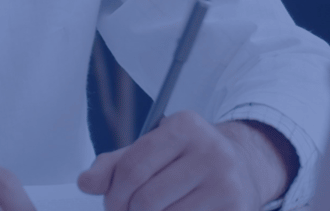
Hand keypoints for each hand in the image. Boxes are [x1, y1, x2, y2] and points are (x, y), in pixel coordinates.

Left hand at [77, 113, 293, 210]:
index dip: (113, 194)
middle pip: (146, 199)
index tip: (111, 204)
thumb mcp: (152, 150)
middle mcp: (210, 150)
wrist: (243, 167)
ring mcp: (226, 181)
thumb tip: (87, 182)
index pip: (132, 167)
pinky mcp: (236, 207)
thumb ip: (115, 164)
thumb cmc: (188, 159)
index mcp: (184, 126)